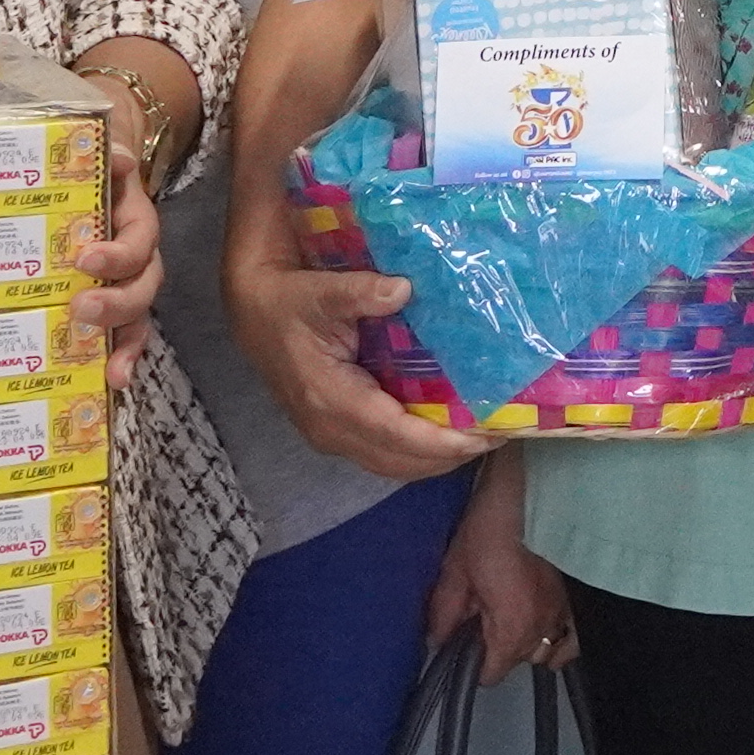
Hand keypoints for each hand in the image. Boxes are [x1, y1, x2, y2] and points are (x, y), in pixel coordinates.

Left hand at [73, 106, 170, 388]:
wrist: (93, 160)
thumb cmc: (89, 158)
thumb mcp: (99, 146)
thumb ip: (108, 149)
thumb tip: (121, 157)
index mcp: (134, 217)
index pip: (138, 239)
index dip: (118, 253)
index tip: (86, 258)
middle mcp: (137, 254)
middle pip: (143, 285)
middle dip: (117, 304)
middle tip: (81, 310)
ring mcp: (125, 280)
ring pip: (138, 316)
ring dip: (126, 344)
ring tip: (111, 373)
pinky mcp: (108, 301)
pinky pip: (123, 332)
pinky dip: (120, 357)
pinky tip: (110, 382)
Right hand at [224, 214, 496, 482]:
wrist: (253, 312)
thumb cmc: (287, 301)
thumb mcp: (320, 290)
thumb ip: (358, 291)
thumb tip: (403, 289)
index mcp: (329, 398)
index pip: (394, 434)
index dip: (441, 441)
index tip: (484, 436)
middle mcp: (330, 428)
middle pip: (400, 462)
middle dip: (451, 456)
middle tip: (500, 434)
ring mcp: (331, 435)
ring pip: (394, 465)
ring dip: (438, 458)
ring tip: (484, 437)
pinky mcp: (337, 431)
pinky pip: (385, 454)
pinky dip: (420, 451)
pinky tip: (449, 432)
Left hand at [418, 464, 570, 670]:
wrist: (531, 492)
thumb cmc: (489, 528)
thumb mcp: (455, 570)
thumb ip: (443, 614)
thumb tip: (437, 641)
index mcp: (511, 629)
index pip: (491, 674)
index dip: (471, 662)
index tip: (463, 640)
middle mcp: (543, 629)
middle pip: (517, 660)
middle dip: (497, 646)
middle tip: (483, 614)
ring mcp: (566, 614)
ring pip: (545, 649)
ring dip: (527, 641)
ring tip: (513, 616)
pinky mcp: (579, 598)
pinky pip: (574, 639)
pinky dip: (562, 640)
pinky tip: (548, 627)